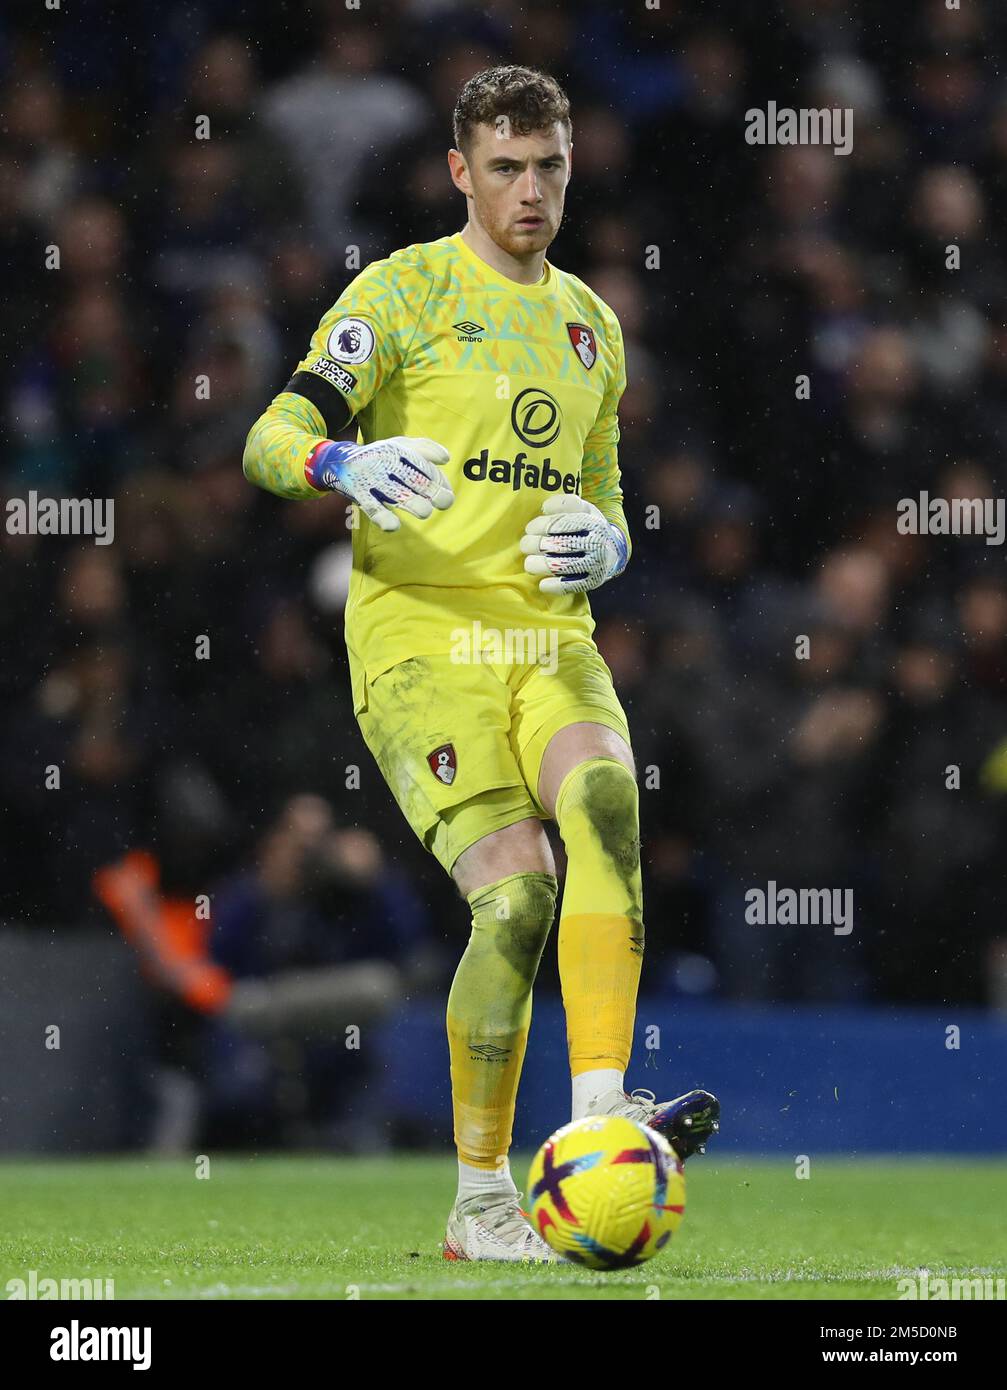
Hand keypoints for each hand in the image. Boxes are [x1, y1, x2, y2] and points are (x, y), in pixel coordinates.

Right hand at [306, 435, 453, 531]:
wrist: (339, 461)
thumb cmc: (378, 456)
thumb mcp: (400, 445)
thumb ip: (424, 448)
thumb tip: (446, 458)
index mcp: (399, 451)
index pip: (425, 467)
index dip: (440, 482)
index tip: (447, 495)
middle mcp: (386, 463)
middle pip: (414, 479)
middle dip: (432, 491)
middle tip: (444, 502)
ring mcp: (372, 479)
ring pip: (396, 494)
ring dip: (413, 504)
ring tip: (424, 511)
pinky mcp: (359, 493)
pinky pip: (372, 507)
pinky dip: (382, 517)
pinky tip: (393, 526)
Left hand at [520, 495, 627, 593]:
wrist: (613, 551)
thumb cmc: (588, 527)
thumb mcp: (582, 509)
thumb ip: (564, 503)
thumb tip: (546, 507)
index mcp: (593, 522)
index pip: (560, 523)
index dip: (540, 525)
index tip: (530, 529)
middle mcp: (596, 543)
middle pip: (558, 545)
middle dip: (535, 545)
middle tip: (525, 545)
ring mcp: (596, 564)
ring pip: (561, 566)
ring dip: (539, 565)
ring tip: (529, 563)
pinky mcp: (593, 581)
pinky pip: (570, 586)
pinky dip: (554, 586)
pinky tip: (542, 584)